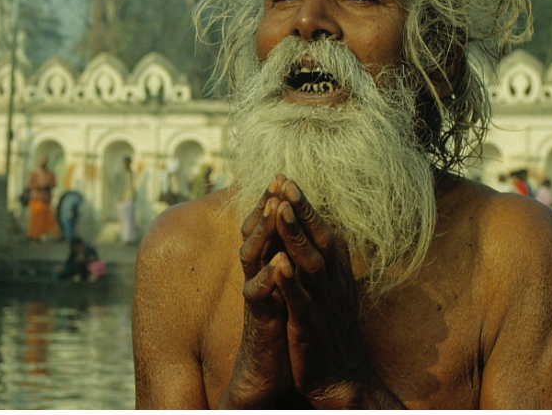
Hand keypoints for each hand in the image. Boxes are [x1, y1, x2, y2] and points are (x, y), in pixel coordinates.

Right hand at [221, 176, 298, 408]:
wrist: (270, 374)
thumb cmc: (281, 329)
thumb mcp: (288, 290)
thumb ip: (289, 263)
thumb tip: (300, 237)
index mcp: (266, 267)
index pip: (266, 228)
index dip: (273, 203)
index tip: (284, 177)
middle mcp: (256, 276)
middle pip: (254, 233)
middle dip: (265, 206)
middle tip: (276, 181)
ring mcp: (255, 296)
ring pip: (252, 257)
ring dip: (263, 232)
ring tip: (274, 209)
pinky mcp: (258, 319)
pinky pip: (259, 295)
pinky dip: (268, 278)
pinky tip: (280, 262)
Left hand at [271, 177, 372, 407]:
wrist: (340, 379)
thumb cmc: (330, 329)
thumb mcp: (329, 289)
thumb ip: (321, 260)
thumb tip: (311, 228)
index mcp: (336, 274)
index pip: (323, 231)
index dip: (306, 205)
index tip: (288, 179)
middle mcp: (333, 284)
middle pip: (319, 239)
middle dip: (301, 209)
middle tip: (284, 180)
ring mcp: (322, 305)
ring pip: (310, 265)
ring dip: (295, 236)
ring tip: (279, 209)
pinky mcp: (309, 329)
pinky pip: (300, 303)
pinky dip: (290, 284)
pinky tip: (277, 265)